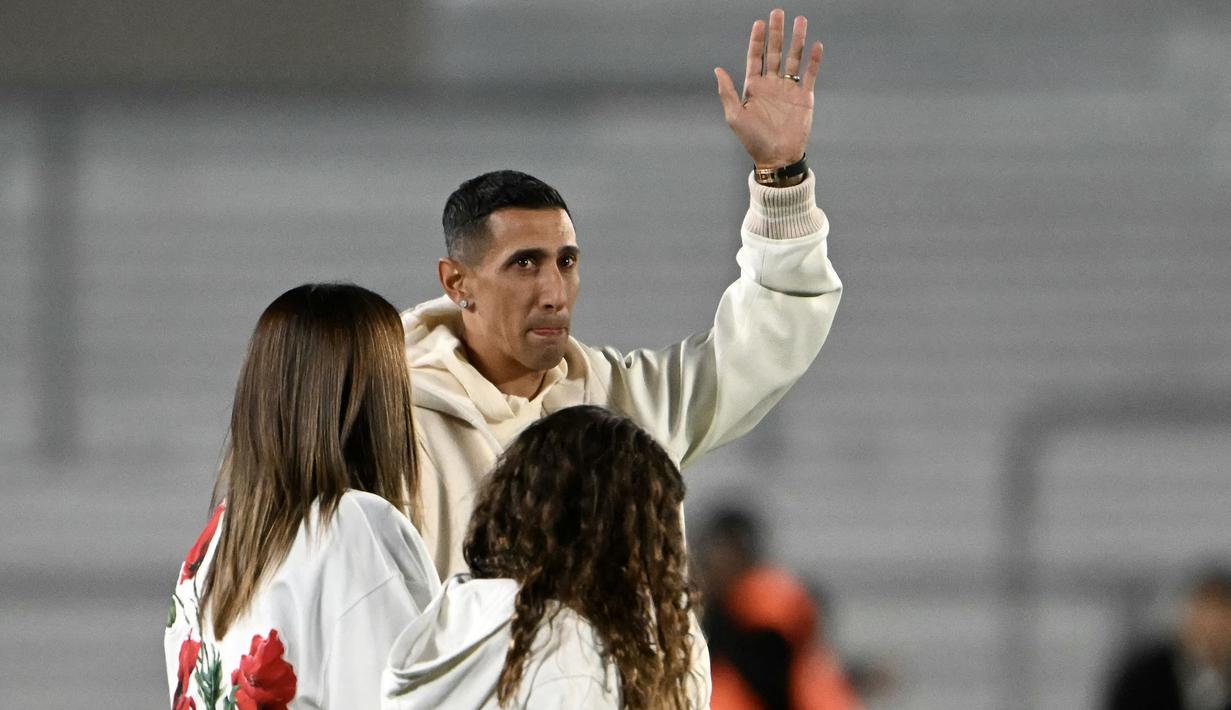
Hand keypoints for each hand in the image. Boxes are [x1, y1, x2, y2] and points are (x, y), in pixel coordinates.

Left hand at [715, 9, 822, 168]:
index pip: (755, 57)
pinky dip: (813, 61)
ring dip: (797, 40)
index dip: (757, 40)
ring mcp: (789, 89)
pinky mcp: (804, 97)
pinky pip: (810, 75)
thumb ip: (728, 92)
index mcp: (754, 87)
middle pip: (774, 52)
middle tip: (778, 12)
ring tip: (800, 21)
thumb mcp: (735, 116)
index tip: (759, 23)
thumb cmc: (753, 140)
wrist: (777, 157)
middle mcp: (772, 84)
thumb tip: (717, 69)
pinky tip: (816, 46)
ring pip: (793, 59)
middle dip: (776, 33)